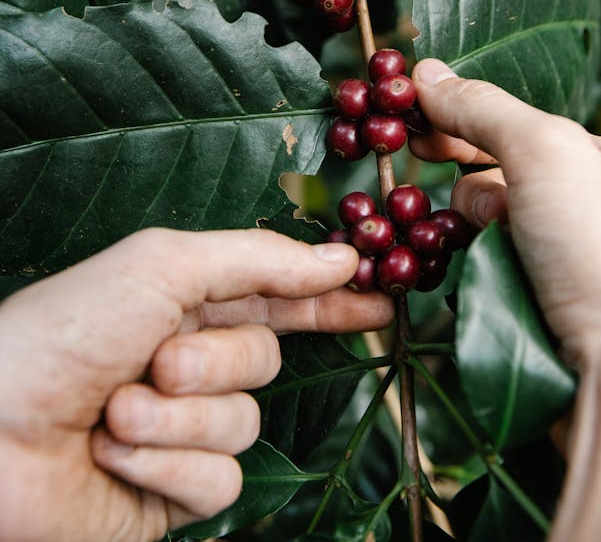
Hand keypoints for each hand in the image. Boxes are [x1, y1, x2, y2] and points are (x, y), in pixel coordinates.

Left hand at [0, 228, 391, 541]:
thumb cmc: (65, 334)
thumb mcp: (162, 266)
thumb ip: (258, 260)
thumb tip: (342, 260)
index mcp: (185, 301)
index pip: (278, 297)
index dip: (330, 300)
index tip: (382, 300)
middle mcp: (189, 364)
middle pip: (267, 359)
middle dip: (215, 361)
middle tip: (158, 362)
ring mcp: (182, 431)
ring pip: (245, 423)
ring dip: (179, 417)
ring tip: (116, 413)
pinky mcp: (170, 493)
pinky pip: (217, 481)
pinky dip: (167, 465)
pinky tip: (115, 458)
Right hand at [411, 59, 600, 541]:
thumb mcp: (546, 151)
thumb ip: (483, 109)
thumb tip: (426, 72)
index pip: (514, 127)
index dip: (459, 118)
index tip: (407, 120)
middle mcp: (584, 215)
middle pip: (493, 182)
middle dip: (463, 188)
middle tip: (424, 191)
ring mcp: (560, 271)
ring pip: (481, 236)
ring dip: (464, 239)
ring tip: (483, 253)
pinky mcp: (534, 317)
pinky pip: (480, 283)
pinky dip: (466, 280)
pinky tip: (471, 287)